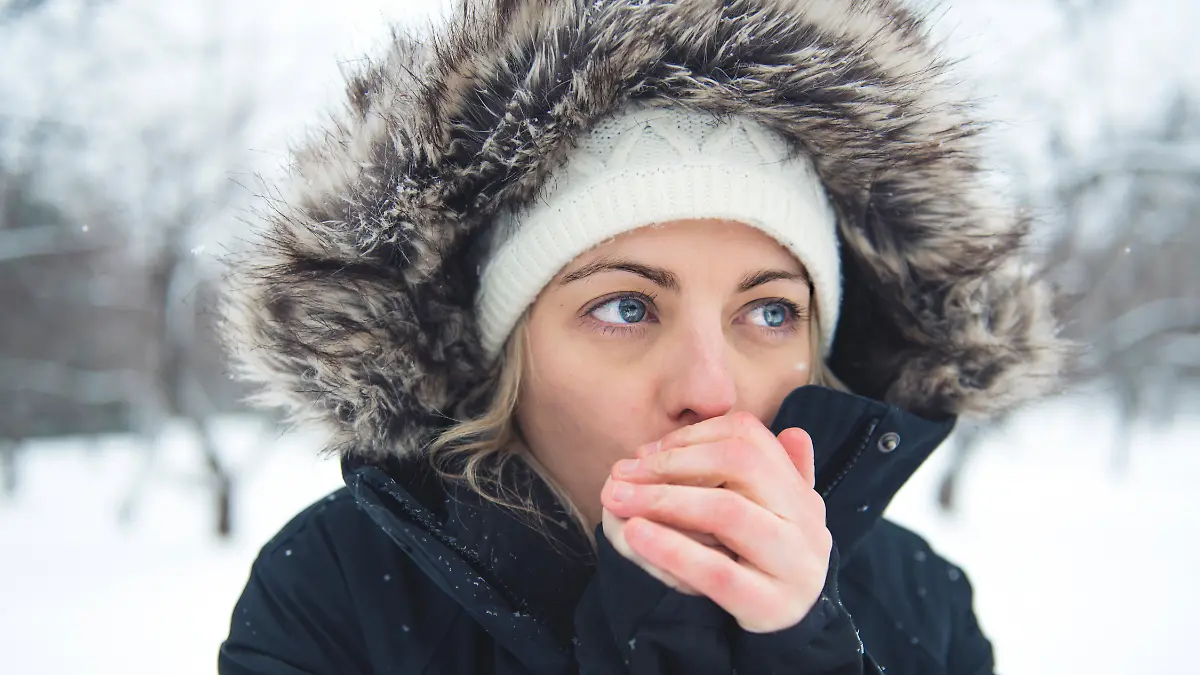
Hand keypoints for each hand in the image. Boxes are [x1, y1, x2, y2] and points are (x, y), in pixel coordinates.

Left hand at [599, 412, 830, 632]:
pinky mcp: (769, 604)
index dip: (692, 436)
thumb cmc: (768, 562)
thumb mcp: (775, 514)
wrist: (792, 630)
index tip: (647, 452)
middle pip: (740, 464)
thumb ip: (773, 473)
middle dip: (673, 463)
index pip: (749, 437)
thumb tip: (791, 430)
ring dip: (665, 498)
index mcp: (799, 492)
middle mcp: (805, 521)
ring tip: (618, 498)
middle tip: (622, 472)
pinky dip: (672, 549)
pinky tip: (635, 535)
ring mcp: (792, 564)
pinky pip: (717, 571)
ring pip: (727, 512)